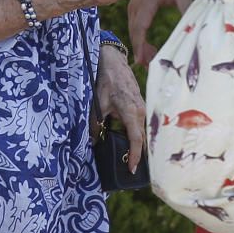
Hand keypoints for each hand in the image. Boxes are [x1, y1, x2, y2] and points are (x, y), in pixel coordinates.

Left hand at [92, 45, 145, 174]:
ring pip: (140, 131)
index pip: (136, 140)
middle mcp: (141, 111)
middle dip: (136, 154)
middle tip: (129, 169)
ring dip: (135, 144)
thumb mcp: (98, 104)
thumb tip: (91, 142)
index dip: (133, 156)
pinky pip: (139, 123)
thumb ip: (95, 124)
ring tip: (127, 157)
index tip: (130, 169)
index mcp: (131, 112)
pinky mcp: (140, 105)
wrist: (114, 63)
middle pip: (141, 138)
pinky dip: (134, 133)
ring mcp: (142, 108)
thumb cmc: (106, 81)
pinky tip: (126, 140)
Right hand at [128, 0, 190, 66]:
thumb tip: (195, 27)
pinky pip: (134, 26)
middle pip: (134, 33)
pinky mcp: (135, 7)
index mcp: (146, 3)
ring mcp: (133, 6)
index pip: (140, 28)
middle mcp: (135, 6)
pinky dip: (139, 38)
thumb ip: (187, 9)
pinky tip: (149, 47)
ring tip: (151, 60)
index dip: (140, 45)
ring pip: (133, 31)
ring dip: (140, 45)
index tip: (141, 60)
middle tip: (150, 66)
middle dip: (140, 50)